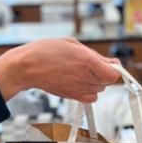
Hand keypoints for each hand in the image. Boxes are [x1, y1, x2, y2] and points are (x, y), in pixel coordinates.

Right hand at [0, 38, 119, 102]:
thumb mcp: (72, 44)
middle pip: (108, 82)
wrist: (27, 67)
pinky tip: (80, 82)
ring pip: (100, 89)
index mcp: (87, 61)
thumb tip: (111, 63)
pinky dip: (89, 92)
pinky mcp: (72, 97)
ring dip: (96, 82)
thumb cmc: (46, 52)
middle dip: (103, 73)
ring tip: (81, 72)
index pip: (114, 74)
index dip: (114, 70)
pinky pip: (91, 98)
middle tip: (90, 65)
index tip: (110, 65)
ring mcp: (79, 89)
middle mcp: (85, 77)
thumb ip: (95, 55)